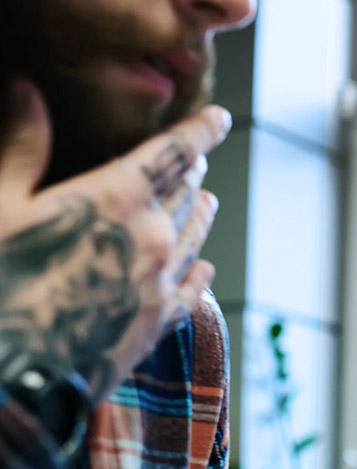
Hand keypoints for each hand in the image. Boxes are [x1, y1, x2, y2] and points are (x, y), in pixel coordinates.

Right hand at [0, 79, 230, 400]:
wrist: (12, 374)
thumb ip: (21, 148)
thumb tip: (26, 91)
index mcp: (117, 200)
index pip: (171, 154)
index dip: (199, 131)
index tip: (220, 117)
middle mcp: (152, 240)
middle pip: (184, 195)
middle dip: (191, 172)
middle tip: (199, 159)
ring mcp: (159, 286)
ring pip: (193, 240)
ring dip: (200, 216)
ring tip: (208, 202)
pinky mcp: (156, 326)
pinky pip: (189, 292)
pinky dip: (198, 274)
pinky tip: (203, 269)